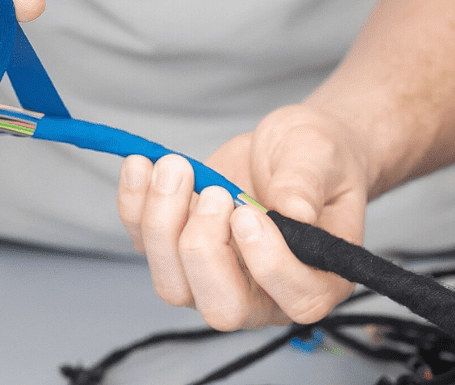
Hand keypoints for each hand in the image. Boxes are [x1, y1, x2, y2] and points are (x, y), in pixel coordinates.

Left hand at [117, 104, 370, 329]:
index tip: (249, 213)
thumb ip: (307, 181)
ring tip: (174, 166)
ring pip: (174, 285)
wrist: (286, 147)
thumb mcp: (319, 154)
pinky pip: (142, 245)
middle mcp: (263, 294)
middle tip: (214, 191)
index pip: (296, 299)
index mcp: (315, 278)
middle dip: (204, 251)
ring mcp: (213, 278)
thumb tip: (294, 209)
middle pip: (222, 308)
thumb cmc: (315, 157)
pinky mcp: (177, 253)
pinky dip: (134, 205)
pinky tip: (141, 165)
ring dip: (162, 224)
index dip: (268, 264)